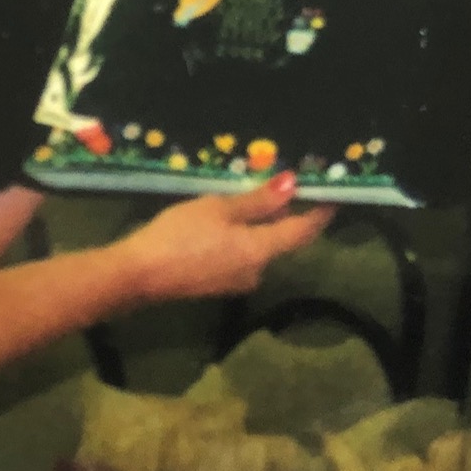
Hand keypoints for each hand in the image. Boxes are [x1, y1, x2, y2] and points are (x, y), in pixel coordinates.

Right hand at [117, 171, 332, 301]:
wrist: (138, 276)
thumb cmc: (179, 235)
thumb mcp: (219, 208)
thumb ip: (258, 200)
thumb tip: (292, 186)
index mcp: (261, 251)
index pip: (302, 232)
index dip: (319, 214)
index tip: (331, 196)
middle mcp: (257, 271)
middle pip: (281, 241)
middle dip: (285, 217)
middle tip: (285, 188)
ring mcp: (236, 282)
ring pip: (259, 249)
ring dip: (260, 228)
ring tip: (250, 200)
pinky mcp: (217, 285)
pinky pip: (240, 257)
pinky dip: (241, 239)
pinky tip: (225, 224)